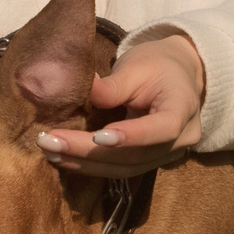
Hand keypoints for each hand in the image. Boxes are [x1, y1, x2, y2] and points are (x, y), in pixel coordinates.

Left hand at [40, 33, 204, 179]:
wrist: (176, 75)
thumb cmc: (157, 65)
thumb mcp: (137, 66)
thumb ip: (114, 85)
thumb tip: (85, 91)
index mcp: (183, 109)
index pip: (162, 129)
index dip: (131, 136)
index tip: (98, 137)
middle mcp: (181, 139)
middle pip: (135, 155)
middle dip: (89, 152)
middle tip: (50, 142)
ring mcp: (167, 155)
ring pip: (125, 169)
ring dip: (84, 164)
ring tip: (51, 152)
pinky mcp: (150, 161)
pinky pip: (121, 169)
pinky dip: (91, 165)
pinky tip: (64, 158)